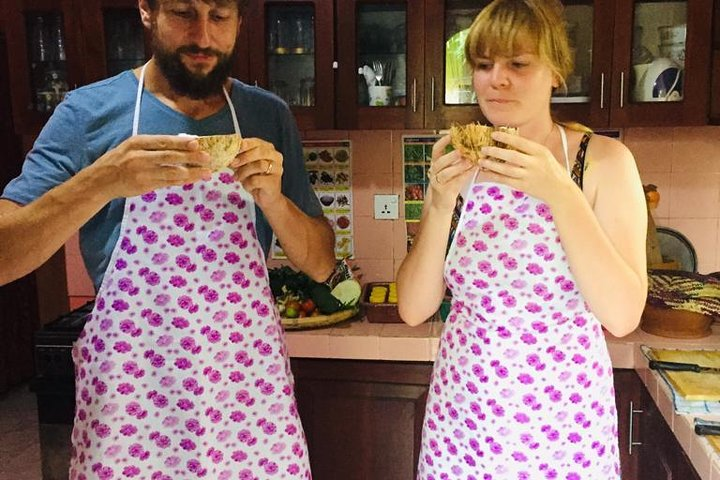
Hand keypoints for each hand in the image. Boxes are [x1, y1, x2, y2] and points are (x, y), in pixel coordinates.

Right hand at [89, 135, 211, 198]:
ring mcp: (143, 173)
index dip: (181, 143)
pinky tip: (193, 179)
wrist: (102, 180)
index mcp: (137, 143)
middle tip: (208, 158)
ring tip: (206, 172)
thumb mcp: (133, 146)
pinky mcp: (145, 186)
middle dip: (191, 158)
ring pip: (171, 172)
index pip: (163, 142)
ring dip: (191, 173)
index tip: (198, 144)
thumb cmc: (120, 160)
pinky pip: (168, 183)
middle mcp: (140, 157)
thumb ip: (154, 145)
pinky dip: (182, 181)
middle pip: (170, 157)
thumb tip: (183, 144)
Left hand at [230, 138, 283, 206]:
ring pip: (259, 165)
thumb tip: (224, 152)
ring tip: (237, 177)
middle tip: (232, 163)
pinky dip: (248, 184)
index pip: (257, 142)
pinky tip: (247, 186)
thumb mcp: (245, 166)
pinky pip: (257, 180)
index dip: (245, 145)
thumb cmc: (255, 179)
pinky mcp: (274, 182)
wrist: (266, 197)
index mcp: (268, 149)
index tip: (233, 148)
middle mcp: (275, 157)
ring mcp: (277, 169)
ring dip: (244, 172)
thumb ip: (237, 158)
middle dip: (244, 157)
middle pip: (260, 151)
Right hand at [427, 135, 475, 210]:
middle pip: (440, 162)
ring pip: (446, 173)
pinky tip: (473, 170)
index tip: (451, 134)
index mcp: (435, 165)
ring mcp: (438, 183)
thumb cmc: (448, 186)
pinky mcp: (444, 192)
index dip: (443, 142)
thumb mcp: (450, 171)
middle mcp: (434, 173)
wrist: (440, 205)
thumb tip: (472, 148)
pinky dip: (464, 176)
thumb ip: (457, 161)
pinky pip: (455, 182)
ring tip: (469, 161)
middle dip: (451, 155)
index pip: (436, 150)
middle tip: (461, 150)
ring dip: (458, 166)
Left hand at [477, 130, 574, 204]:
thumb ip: (530, 150)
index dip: (506, 137)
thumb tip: (511, 141)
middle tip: (484, 148)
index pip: (521, 142)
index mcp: (541, 152)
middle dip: (496, 151)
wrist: (560, 191)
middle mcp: (534, 164)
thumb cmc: (552, 171)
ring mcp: (528, 176)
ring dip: (492, 165)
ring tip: (482, 160)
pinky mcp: (524, 186)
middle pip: (512, 156)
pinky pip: (506, 180)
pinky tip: (487, 173)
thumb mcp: (545, 156)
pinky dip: (495, 176)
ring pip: (506, 169)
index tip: (494, 134)